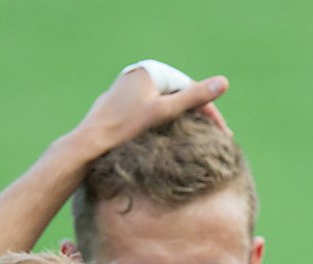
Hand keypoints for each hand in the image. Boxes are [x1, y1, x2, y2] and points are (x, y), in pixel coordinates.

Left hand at [70, 63, 229, 157]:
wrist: (88, 143)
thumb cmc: (125, 128)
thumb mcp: (165, 112)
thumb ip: (195, 97)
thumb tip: (224, 82)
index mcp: (150, 72)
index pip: (189, 88)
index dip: (209, 110)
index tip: (223, 132)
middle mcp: (138, 75)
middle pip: (177, 95)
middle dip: (197, 116)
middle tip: (216, 137)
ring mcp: (128, 89)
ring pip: (164, 104)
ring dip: (183, 120)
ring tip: (198, 139)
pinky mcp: (120, 104)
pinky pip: (150, 111)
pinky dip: (164, 123)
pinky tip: (170, 138)